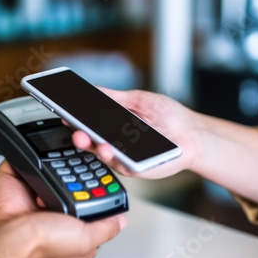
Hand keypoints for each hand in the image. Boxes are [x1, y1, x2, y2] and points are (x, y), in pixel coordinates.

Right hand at [0, 161, 126, 257]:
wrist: (8, 237)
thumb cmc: (42, 244)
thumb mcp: (86, 240)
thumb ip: (105, 228)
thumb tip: (120, 221)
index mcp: (72, 221)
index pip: (91, 197)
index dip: (99, 183)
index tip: (105, 167)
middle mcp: (54, 203)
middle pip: (74, 175)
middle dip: (80, 164)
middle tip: (88, 152)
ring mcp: (36, 187)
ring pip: (54, 161)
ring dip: (60, 153)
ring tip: (68, 149)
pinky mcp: (19, 174)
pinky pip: (29, 154)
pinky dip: (34, 149)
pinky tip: (44, 148)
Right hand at [72, 88, 202, 178]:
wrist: (192, 133)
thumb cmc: (169, 116)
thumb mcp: (138, 100)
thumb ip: (114, 98)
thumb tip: (92, 90)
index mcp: (113, 124)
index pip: (89, 123)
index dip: (76, 119)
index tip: (64, 112)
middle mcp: (115, 141)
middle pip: (91, 140)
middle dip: (79, 135)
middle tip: (75, 130)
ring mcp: (123, 156)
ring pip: (102, 154)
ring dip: (93, 147)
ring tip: (88, 139)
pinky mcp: (134, 168)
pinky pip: (119, 164)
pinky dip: (113, 156)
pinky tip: (109, 148)